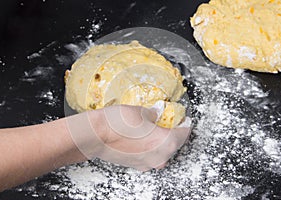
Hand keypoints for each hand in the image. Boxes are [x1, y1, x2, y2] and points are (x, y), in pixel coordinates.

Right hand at [67, 105, 190, 170]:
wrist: (95, 136)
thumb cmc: (117, 123)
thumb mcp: (141, 111)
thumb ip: (155, 113)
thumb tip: (157, 113)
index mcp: (166, 142)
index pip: (184, 133)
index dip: (185, 123)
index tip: (184, 118)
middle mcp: (160, 157)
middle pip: (175, 144)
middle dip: (173, 131)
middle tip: (169, 120)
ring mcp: (148, 163)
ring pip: (163, 151)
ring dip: (162, 140)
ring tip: (155, 127)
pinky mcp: (137, 165)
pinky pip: (151, 156)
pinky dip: (151, 147)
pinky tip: (144, 136)